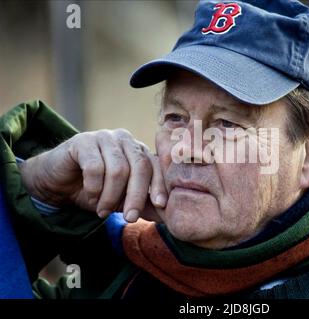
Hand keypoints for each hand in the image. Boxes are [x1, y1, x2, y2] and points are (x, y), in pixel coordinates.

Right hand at [19, 129, 166, 222]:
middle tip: (130, 218)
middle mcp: (125, 140)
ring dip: (111, 196)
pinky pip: (95, 167)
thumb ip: (145, 205)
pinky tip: (91, 196)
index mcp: (139, 150)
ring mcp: (104, 137)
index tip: (161, 205)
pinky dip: (94, 188)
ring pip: (118, 169)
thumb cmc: (96, 190)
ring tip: (103, 211)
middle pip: (140, 167)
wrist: (58, 182)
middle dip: (136, 196)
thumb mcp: (123, 200)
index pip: (156, 166)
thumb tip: (170, 218)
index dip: (160, 185)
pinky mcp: (83, 141)